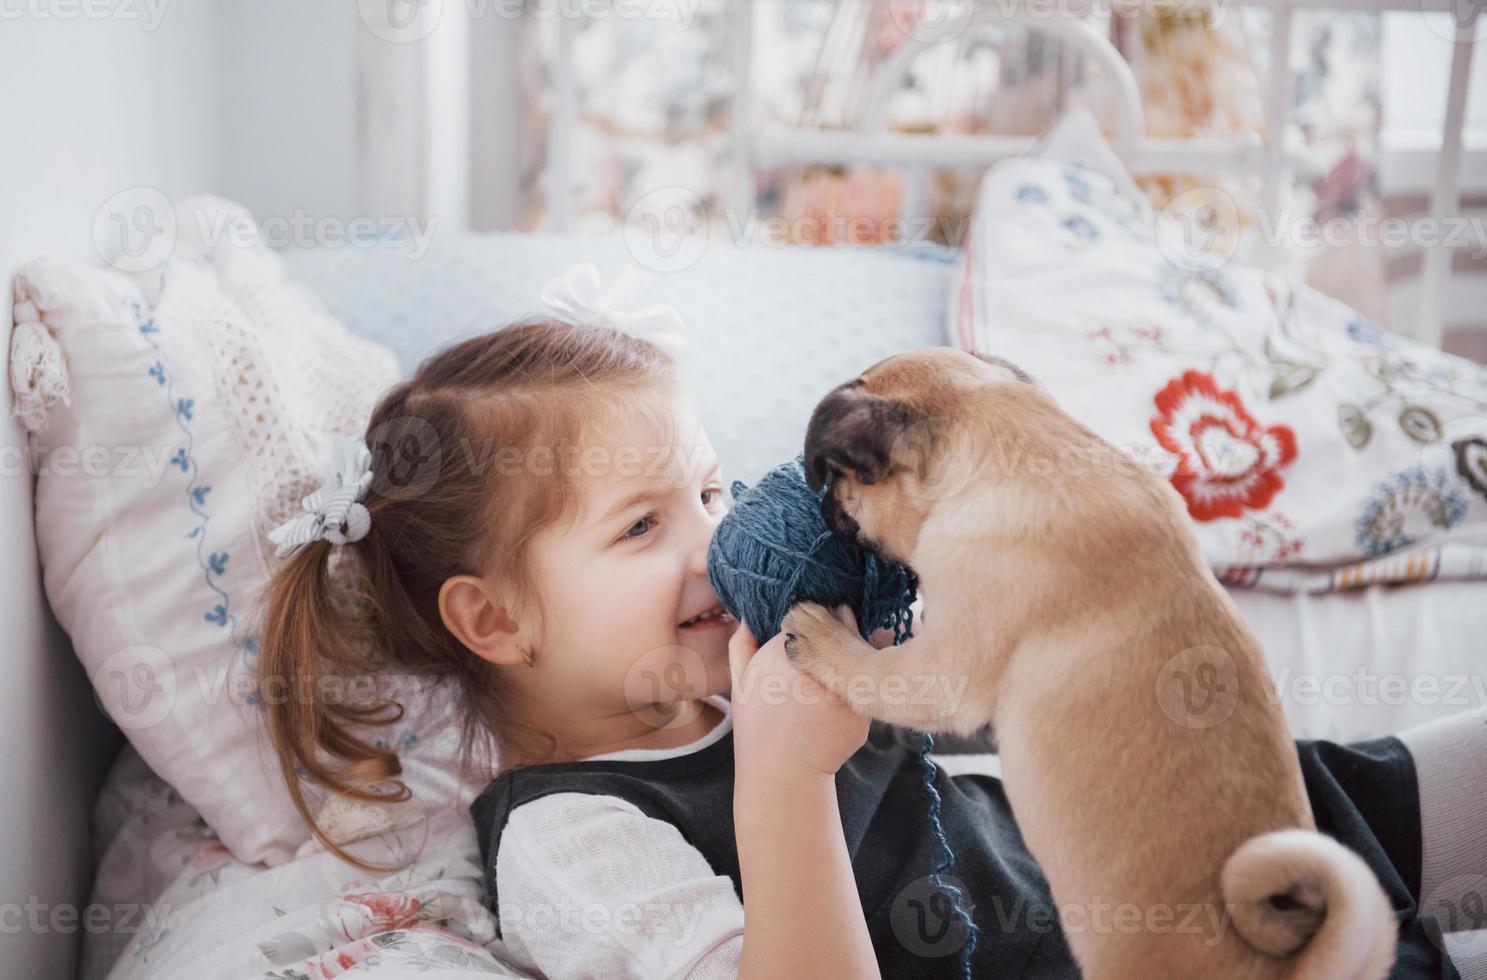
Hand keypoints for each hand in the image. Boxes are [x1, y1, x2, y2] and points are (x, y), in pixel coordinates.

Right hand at [728, 618, 870, 784]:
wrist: (782, 773)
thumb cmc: (758, 726)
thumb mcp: (739, 683)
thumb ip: (741, 644)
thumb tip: (750, 615)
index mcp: (781, 652)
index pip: (809, 614)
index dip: (813, 623)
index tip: (812, 636)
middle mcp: (812, 665)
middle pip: (840, 625)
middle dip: (839, 632)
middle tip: (832, 651)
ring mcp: (838, 686)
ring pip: (861, 650)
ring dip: (858, 652)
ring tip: (838, 673)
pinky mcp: (860, 708)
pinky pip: (870, 682)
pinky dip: (864, 684)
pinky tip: (844, 700)